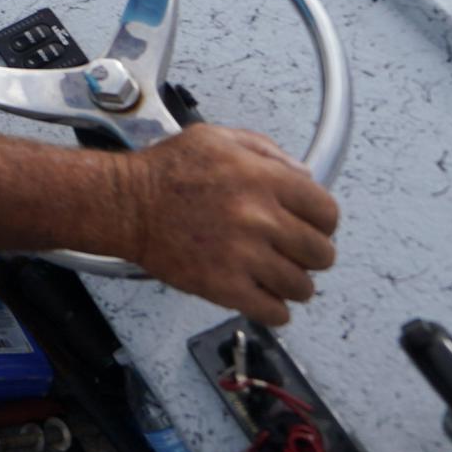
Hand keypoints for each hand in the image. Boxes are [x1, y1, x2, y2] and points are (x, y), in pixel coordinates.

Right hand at [121, 125, 339, 326]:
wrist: (124, 205)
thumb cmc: (166, 172)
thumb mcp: (217, 139)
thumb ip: (266, 150)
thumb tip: (304, 175)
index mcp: (262, 178)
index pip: (327, 211)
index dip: (323, 221)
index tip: (312, 226)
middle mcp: (258, 217)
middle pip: (321, 253)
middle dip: (312, 254)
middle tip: (294, 252)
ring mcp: (243, 256)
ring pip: (302, 287)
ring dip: (293, 284)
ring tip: (276, 275)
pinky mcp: (224, 287)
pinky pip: (274, 312)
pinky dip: (274, 309)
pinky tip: (262, 295)